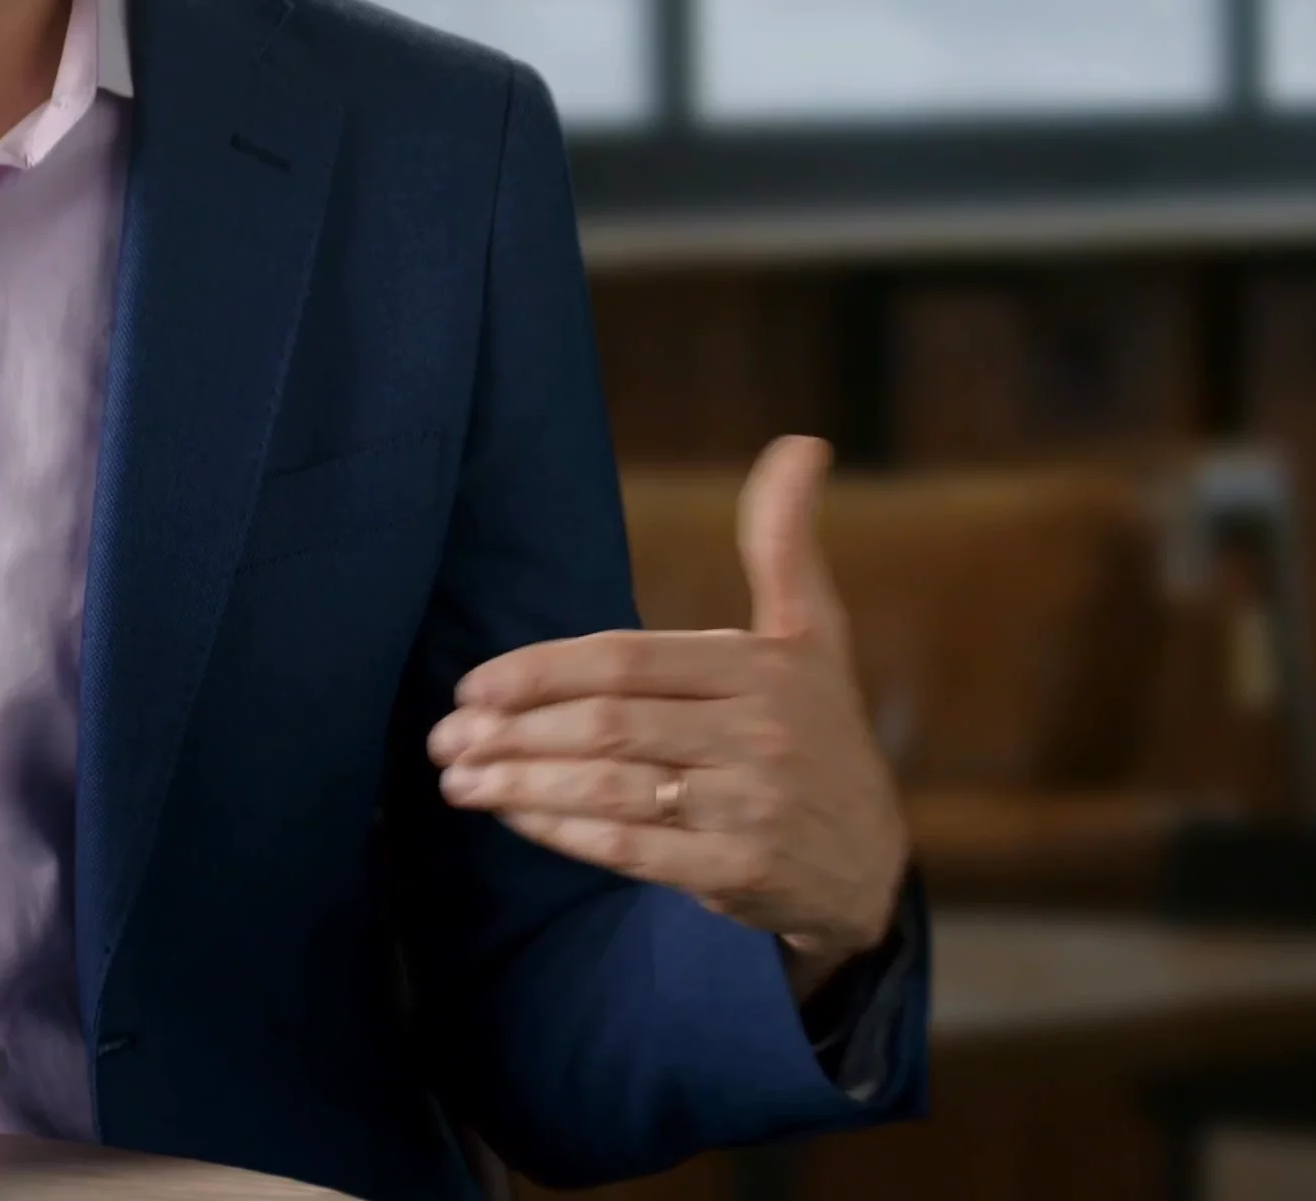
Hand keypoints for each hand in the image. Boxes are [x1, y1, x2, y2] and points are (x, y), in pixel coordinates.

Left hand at [425, 437, 907, 995]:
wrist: (872, 865)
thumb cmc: (820, 734)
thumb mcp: (815, 636)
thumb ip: (785, 545)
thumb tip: (802, 443)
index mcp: (764, 668)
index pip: (627, 660)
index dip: (539, 671)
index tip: (472, 687)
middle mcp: (760, 734)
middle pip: (605, 725)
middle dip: (510, 732)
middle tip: (443, 740)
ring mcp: (750, 807)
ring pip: (608, 788)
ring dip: (519, 784)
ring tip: (459, 781)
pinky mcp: (738, 873)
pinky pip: (629, 848)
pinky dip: (562, 832)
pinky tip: (515, 818)